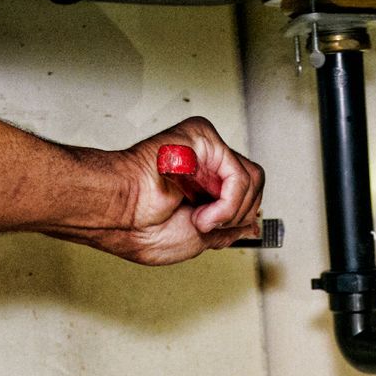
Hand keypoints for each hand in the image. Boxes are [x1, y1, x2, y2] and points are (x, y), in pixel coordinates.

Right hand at [72, 117, 264, 264]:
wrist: (120, 216)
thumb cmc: (143, 227)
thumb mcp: (201, 238)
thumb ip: (230, 226)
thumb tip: (254, 224)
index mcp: (204, 181)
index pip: (247, 191)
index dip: (240, 215)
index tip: (216, 229)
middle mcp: (207, 161)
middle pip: (255, 183)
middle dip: (237, 215)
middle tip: (205, 224)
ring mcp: (206, 149)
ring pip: (252, 179)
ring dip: (230, 212)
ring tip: (200, 219)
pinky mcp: (202, 137)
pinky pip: (239, 175)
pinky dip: (226, 205)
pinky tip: (201, 213)